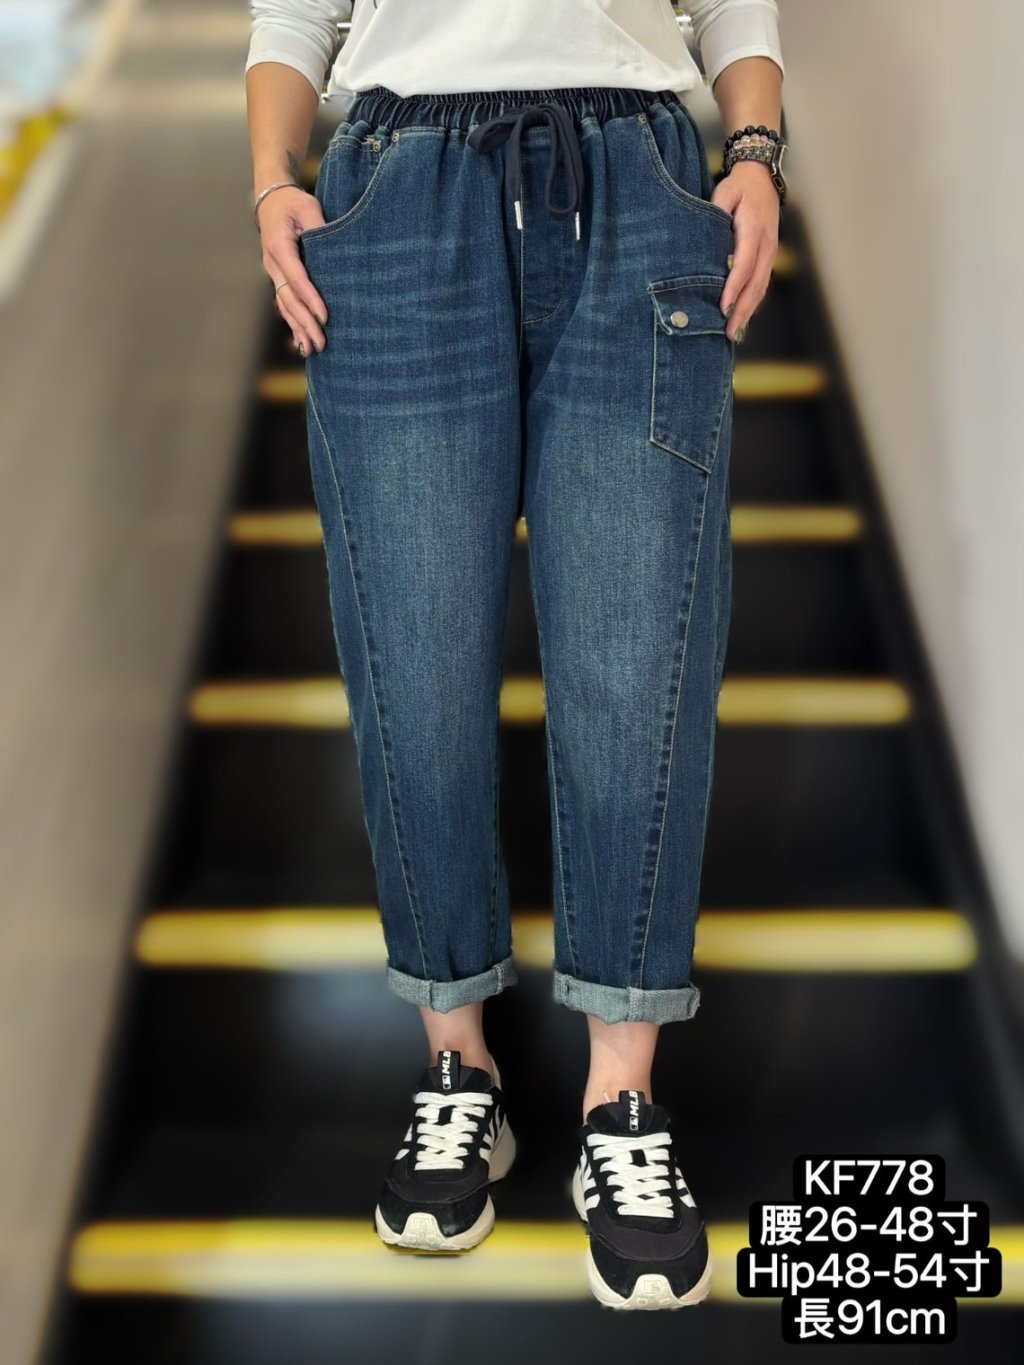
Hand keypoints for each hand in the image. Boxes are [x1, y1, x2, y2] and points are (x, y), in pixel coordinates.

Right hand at [256, 185, 329, 356]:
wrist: (271, 200)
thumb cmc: (293, 203)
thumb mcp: (307, 207)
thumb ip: (319, 227)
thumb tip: (332, 247)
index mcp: (279, 247)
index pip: (297, 278)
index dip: (310, 298)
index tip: (324, 316)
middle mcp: (273, 264)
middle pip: (289, 298)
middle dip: (305, 322)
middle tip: (321, 342)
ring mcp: (274, 273)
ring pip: (285, 305)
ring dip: (298, 328)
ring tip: (312, 349)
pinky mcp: (279, 278)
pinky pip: (285, 303)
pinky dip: (293, 323)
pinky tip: (301, 341)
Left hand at [711, 160, 779, 343]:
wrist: (762, 179)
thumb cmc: (739, 187)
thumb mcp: (724, 192)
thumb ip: (716, 212)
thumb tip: (706, 235)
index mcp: (754, 229)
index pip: (744, 264)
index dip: (733, 287)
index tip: (723, 307)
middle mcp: (766, 245)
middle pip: (755, 283)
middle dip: (742, 310)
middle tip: (728, 333)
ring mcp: (770, 253)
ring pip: (760, 287)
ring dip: (748, 311)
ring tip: (734, 333)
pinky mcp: (769, 257)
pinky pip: (761, 284)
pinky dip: (752, 303)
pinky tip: (742, 318)